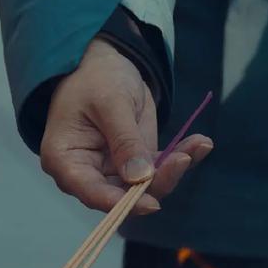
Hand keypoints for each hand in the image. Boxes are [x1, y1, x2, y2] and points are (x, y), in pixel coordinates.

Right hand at [40, 39, 212, 213]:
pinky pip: (159, 168)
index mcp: (66, 161)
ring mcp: (114, 169)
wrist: (103, 63)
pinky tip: (201, 143)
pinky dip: (180, 156)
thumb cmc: (94, 78)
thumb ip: (125, 141)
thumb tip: (140, 178)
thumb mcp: (111, 103)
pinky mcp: (135, 162)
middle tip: (184, 158)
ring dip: (175, 168)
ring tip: (199, 144)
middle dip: (158, 181)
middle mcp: (88, 173)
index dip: (120, 203)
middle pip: (124, 195)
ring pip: (147, 185)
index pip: (91, 192)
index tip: (151, 203)